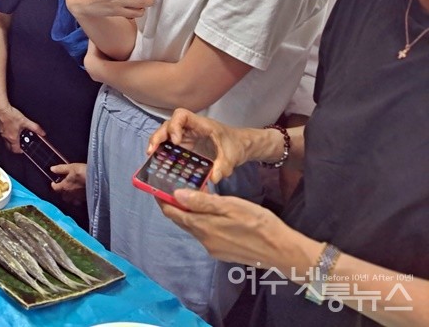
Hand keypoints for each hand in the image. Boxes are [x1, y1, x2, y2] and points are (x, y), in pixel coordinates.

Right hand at [0, 102, 42, 153]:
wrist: (0, 109)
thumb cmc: (10, 115)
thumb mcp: (25, 121)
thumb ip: (35, 127)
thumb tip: (42, 132)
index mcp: (13, 138)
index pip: (15, 150)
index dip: (20, 151)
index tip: (24, 148)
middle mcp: (6, 137)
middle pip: (9, 147)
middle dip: (15, 146)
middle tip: (20, 142)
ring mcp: (1, 133)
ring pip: (6, 140)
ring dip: (11, 139)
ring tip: (17, 133)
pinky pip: (3, 134)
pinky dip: (8, 133)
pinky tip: (11, 126)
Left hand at [51, 161, 86, 202]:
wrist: (97, 180)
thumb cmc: (82, 172)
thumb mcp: (71, 167)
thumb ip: (61, 169)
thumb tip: (52, 169)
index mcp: (64, 187)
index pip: (55, 188)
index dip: (53, 185)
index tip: (53, 183)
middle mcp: (70, 194)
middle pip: (62, 196)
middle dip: (61, 192)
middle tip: (62, 187)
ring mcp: (77, 198)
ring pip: (70, 200)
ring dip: (69, 197)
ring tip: (70, 192)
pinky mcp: (85, 200)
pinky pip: (78, 201)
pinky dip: (77, 199)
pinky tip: (79, 195)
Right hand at [147, 109, 251, 183]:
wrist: (240, 146)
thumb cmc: (236, 145)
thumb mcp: (231, 157)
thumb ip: (223, 166)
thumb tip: (213, 179)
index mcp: (201, 124)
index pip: (181, 115)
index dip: (174, 125)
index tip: (176, 141)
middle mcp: (190, 128)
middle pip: (168, 125)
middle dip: (159, 136)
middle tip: (152, 151)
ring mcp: (186, 136)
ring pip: (166, 134)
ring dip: (157, 143)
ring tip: (151, 156)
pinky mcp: (185, 146)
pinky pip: (170, 145)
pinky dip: (163, 151)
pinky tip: (159, 161)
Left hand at [160, 191, 315, 271]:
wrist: (282, 251)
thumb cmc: (258, 224)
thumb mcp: (230, 206)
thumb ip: (202, 202)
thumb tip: (176, 194)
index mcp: (202, 227)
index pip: (172, 212)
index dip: (162, 199)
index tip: (155, 185)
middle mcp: (203, 240)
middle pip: (181, 220)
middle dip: (174, 203)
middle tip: (172, 185)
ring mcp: (213, 247)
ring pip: (193, 226)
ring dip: (189, 212)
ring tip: (192, 194)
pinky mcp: (222, 251)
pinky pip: (205, 233)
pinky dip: (202, 220)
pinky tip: (211, 211)